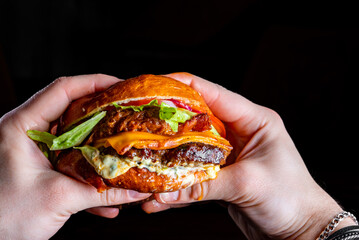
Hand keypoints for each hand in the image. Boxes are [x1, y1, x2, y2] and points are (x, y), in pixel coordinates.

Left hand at [0, 74, 150, 239]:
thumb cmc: (5, 218)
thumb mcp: (58, 199)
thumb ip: (101, 193)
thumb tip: (137, 192)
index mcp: (22, 127)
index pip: (63, 90)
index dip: (95, 83)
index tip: (122, 86)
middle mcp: (28, 132)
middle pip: (71, 108)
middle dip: (103, 112)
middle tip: (128, 113)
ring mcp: (35, 150)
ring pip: (74, 134)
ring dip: (99, 141)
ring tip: (122, 145)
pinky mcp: (42, 166)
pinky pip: (71, 158)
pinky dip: (90, 169)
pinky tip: (107, 189)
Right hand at [142, 73, 349, 238]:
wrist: (301, 229)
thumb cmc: (290, 199)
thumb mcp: (248, 184)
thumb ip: (204, 185)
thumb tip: (163, 194)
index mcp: (254, 120)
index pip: (215, 94)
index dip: (184, 87)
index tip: (156, 86)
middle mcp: (240, 132)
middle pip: (198, 119)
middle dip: (170, 122)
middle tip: (142, 122)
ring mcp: (230, 154)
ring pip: (192, 148)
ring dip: (171, 156)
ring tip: (145, 159)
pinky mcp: (223, 174)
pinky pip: (195, 173)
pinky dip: (179, 183)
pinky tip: (161, 196)